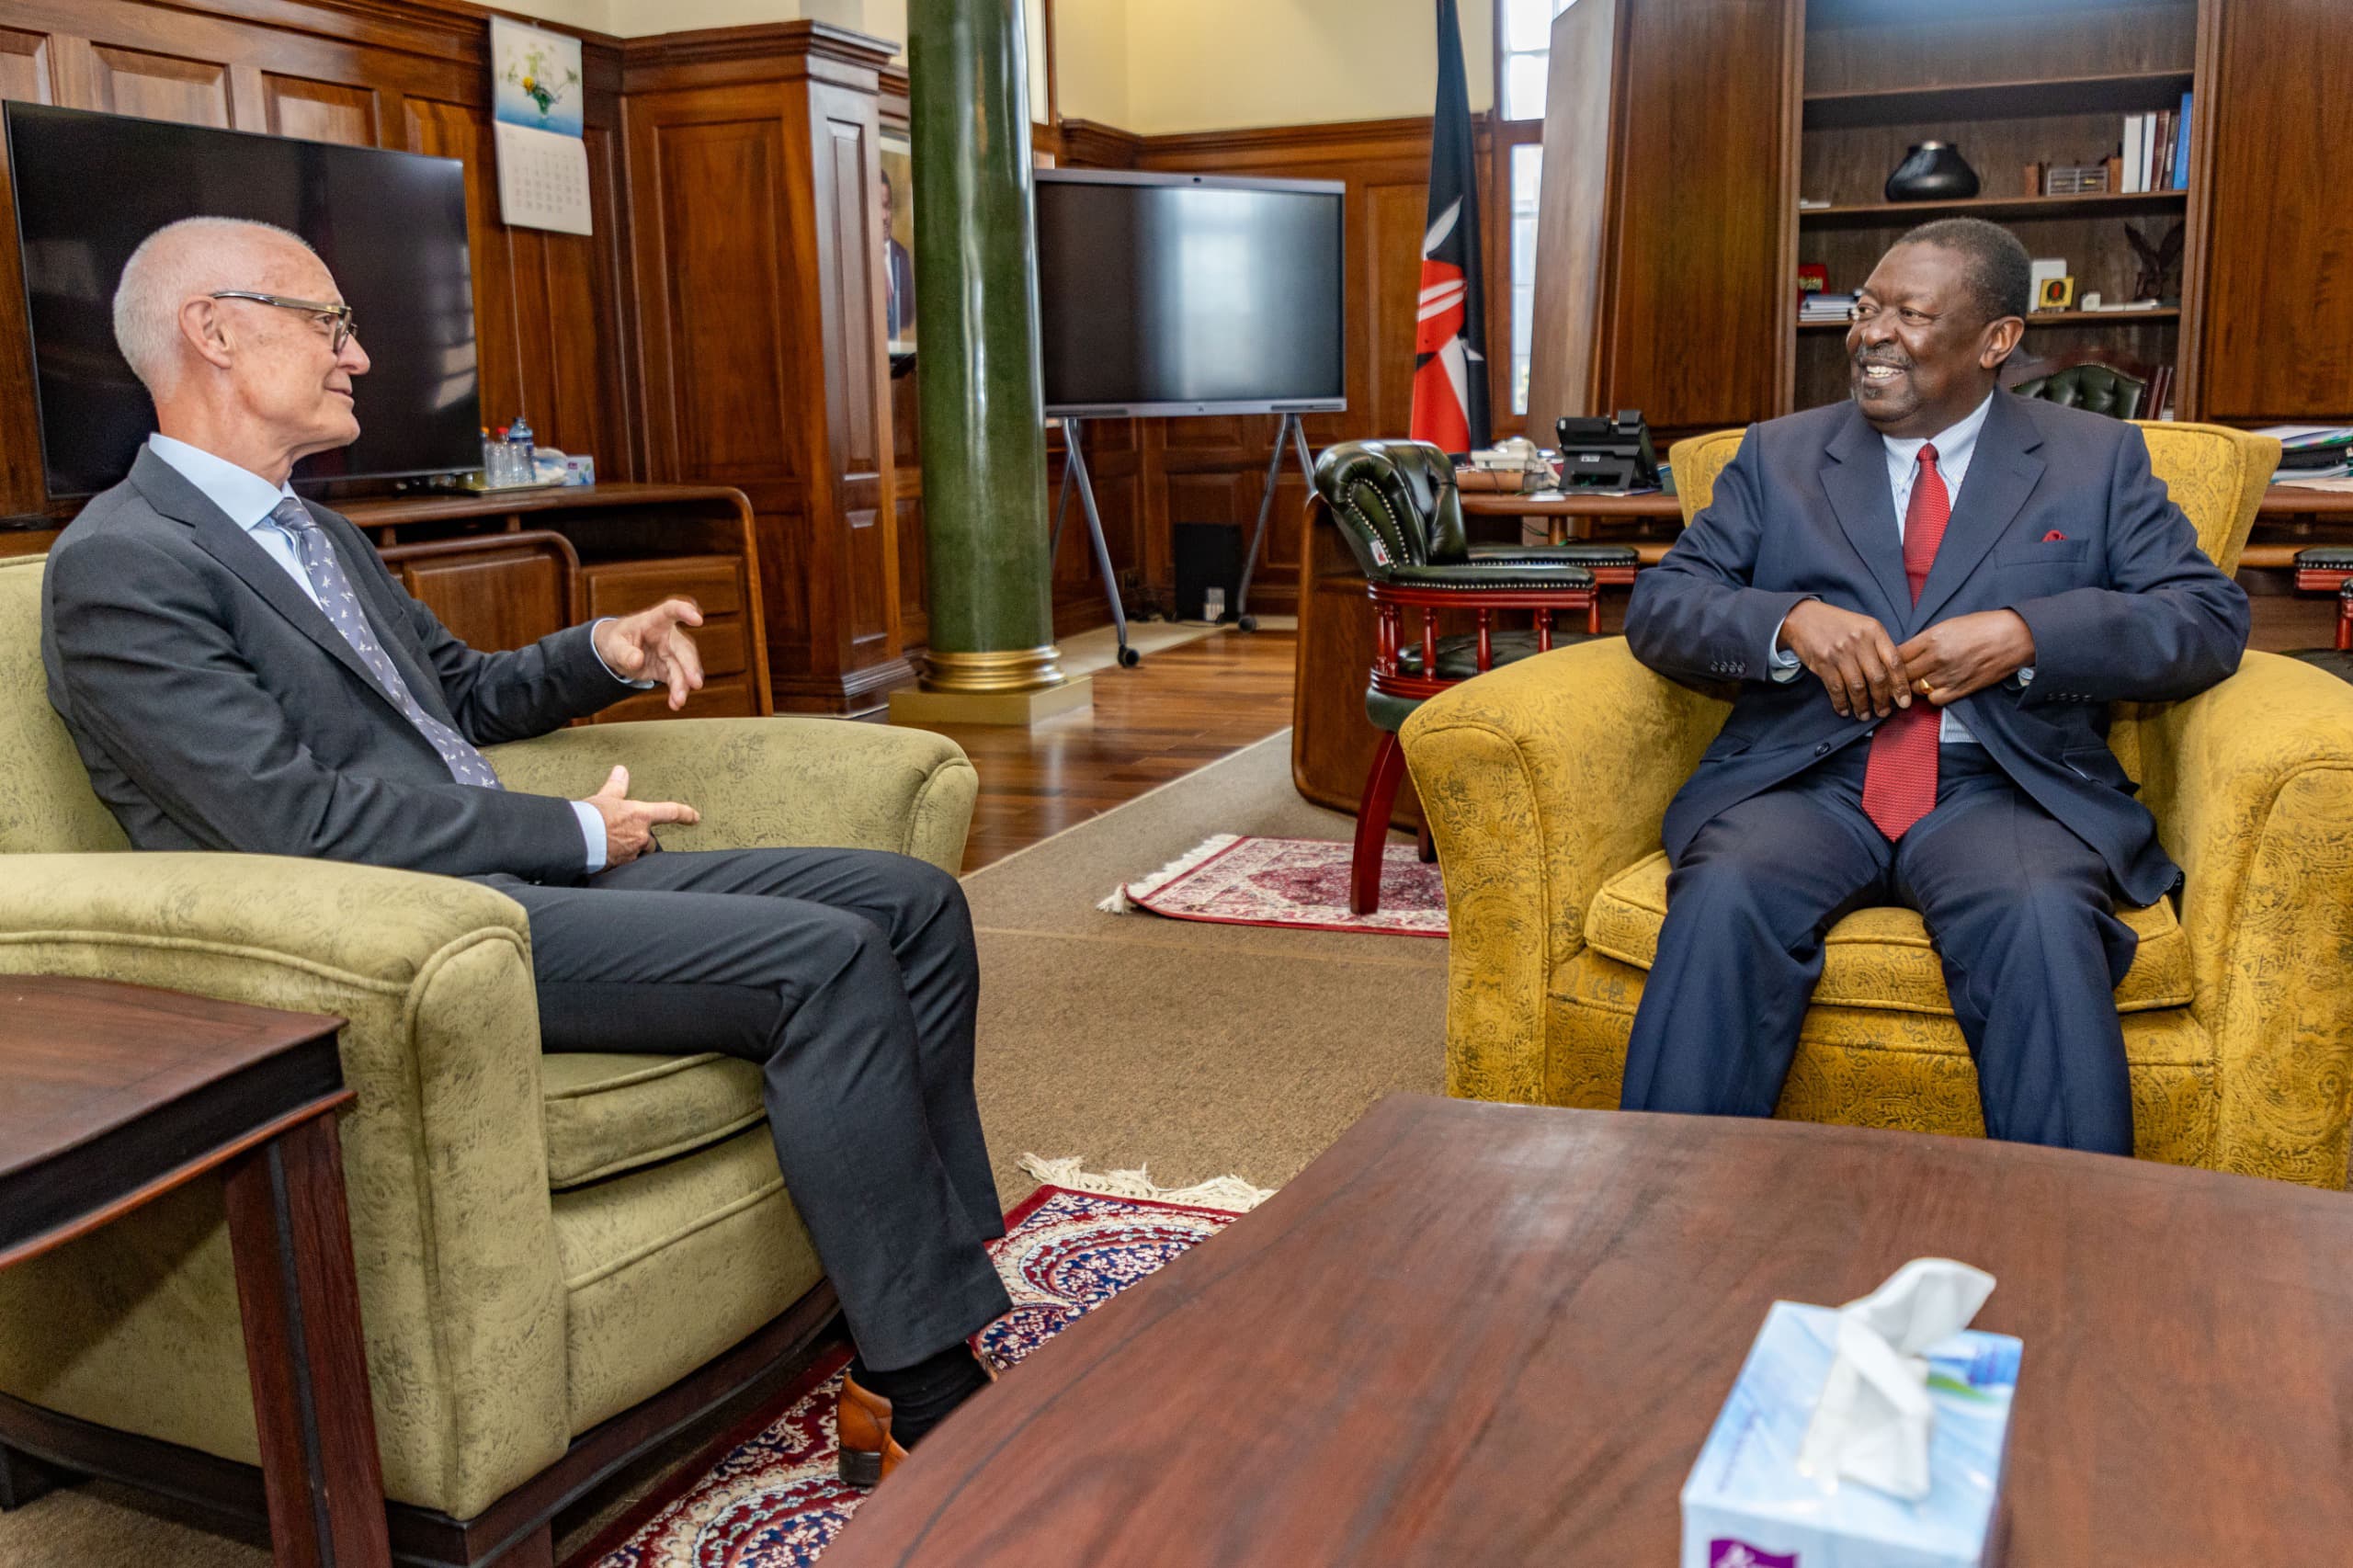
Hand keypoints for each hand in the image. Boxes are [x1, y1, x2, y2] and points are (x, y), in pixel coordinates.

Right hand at [583, 765, 698, 866]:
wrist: (576, 838)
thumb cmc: (589, 816)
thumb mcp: (605, 797)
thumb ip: (616, 786)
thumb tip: (621, 771)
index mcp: (640, 816)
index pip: (670, 812)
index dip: (685, 814)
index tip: (695, 817)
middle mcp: (640, 836)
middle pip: (650, 841)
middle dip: (641, 840)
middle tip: (623, 834)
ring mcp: (632, 853)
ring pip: (637, 854)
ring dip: (629, 850)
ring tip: (611, 844)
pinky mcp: (620, 867)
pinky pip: (624, 864)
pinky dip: (617, 860)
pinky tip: (604, 855)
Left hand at [594, 598, 705, 710]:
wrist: (617, 653)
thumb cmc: (616, 640)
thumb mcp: (613, 644)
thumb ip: (624, 652)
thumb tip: (637, 660)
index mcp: (654, 620)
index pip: (671, 611)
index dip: (685, 611)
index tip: (699, 618)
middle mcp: (668, 636)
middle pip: (683, 648)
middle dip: (690, 665)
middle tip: (695, 682)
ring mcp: (671, 653)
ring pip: (684, 667)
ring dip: (684, 684)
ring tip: (679, 700)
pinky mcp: (669, 669)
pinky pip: (677, 680)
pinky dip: (677, 692)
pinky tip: (675, 704)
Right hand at [1778, 600, 1909, 718]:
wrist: (1804, 617)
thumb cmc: (1838, 625)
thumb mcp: (1864, 628)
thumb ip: (1879, 647)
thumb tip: (1893, 679)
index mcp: (1874, 631)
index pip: (1894, 662)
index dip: (1901, 685)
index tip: (1904, 702)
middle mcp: (1859, 641)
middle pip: (1877, 678)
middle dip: (1882, 700)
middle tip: (1883, 712)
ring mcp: (1840, 652)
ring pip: (1857, 687)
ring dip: (1862, 706)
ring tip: (1865, 715)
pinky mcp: (1823, 662)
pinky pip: (1836, 689)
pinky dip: (1841, 703)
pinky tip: (1845, 710)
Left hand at [1896, 611, 2035, 706]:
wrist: (2013, 637)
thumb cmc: (1982, 627)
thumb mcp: (1949, 625)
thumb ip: (1925, 640)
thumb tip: (1907, 652)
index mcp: (1931, 638)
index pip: (1897, 655)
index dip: (1890, 661)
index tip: (1889, 664)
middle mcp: (1936, 658)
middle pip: (1902, 674)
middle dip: (1897, 677)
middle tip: (1897, 678)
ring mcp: (1948, 675)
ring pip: (1915, 688)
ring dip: (1914, 686)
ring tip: (1918, 681)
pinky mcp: (1960, 689)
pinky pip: (1933, 700)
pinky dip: (1931, 696)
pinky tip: (1935, 689)